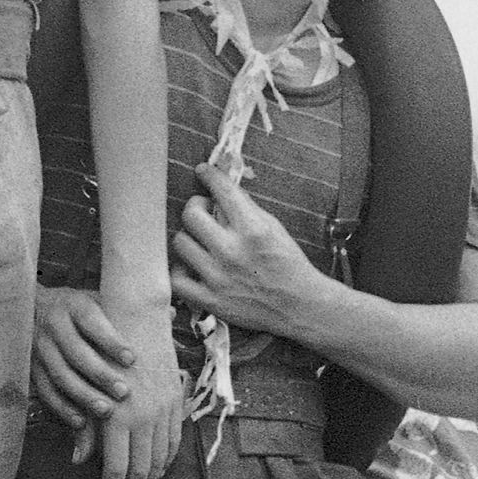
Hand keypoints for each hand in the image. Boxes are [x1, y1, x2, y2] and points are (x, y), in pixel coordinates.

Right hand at [30, 284, 135, 422]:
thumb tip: (173, 315)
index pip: (91, 321)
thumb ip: (131, 314)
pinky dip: (63, 408)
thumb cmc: (80, 310)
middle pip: (75, 352)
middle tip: (124, 392)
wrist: (34, 308)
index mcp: (74, 305)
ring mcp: (40, 348)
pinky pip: (46, 391)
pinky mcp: (32, 368)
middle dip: (100, 373)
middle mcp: (53, 325)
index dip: (111, 340)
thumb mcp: (101, 302)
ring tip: (106, 410)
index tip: (132, 358)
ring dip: (83, 395)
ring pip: (60, 374)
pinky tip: (82, 421)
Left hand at [92, 320, 187, 478]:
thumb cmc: (100, 353)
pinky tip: (156, 469)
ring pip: (161, 459)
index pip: (117, 470)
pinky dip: (165, 461)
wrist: (133, 317)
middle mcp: (145, 416)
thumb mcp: (88, 391)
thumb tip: (78, 462)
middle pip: (142, 471)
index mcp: (119, 417)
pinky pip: (173, 440)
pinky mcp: (175, 400)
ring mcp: (164, 409)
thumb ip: (87, 430)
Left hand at [171, 162, 326, 338]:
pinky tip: (192, 266)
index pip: (222, 190)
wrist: (300, 306)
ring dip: (190, 237)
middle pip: (191, 214)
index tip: (203, 171)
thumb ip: (247, 208)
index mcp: (253, 229)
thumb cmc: (288, 264)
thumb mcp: (274, 227)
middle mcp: (232, 251)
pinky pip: (177, 279)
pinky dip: (181, 270)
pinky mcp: (211, 300)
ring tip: (201, 240)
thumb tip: (222, 189)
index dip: (209, 175)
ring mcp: (219, 277)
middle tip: (204, 210)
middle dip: (197, 206)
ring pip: (180, 242)